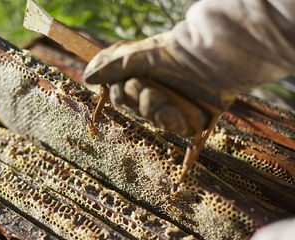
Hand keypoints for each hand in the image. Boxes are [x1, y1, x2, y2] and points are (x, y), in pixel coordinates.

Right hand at [83, 33, 220, 136]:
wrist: (211, 58)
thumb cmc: (174, 52)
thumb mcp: (137, 57)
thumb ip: (111, 67)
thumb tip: (87, 77)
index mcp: (145, 77)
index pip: (122, 95)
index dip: (119, 95)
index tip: (122, 87)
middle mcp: (159, 92)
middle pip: (135, 109)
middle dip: (136, 99)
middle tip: (143, 86)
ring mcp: (175, 105)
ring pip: (152, 119)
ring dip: (151, 107)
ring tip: (159, 94)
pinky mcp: (191, 117)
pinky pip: (173, 128)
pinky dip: (171, 119)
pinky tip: (174, 108)